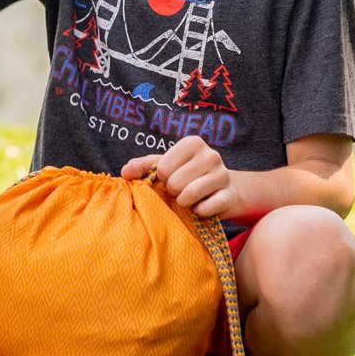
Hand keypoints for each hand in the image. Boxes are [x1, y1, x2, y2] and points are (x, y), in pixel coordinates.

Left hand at [121, 135, 237, 219]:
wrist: (221, 190)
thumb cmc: (187, 175)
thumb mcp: (165, 166)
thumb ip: (143, 166)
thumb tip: (124, 173)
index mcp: (192, 143)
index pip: (163, 167)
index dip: (162, 178)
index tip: (170, 177)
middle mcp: (211, 154)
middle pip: (175, 183)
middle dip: (173, 191)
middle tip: (180, 190)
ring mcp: (223, 174)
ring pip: (190, 195)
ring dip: (184, 202)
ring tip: (188, 198)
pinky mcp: (229, 195)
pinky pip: (206, 208)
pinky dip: (198, 212)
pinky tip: (201, 207)